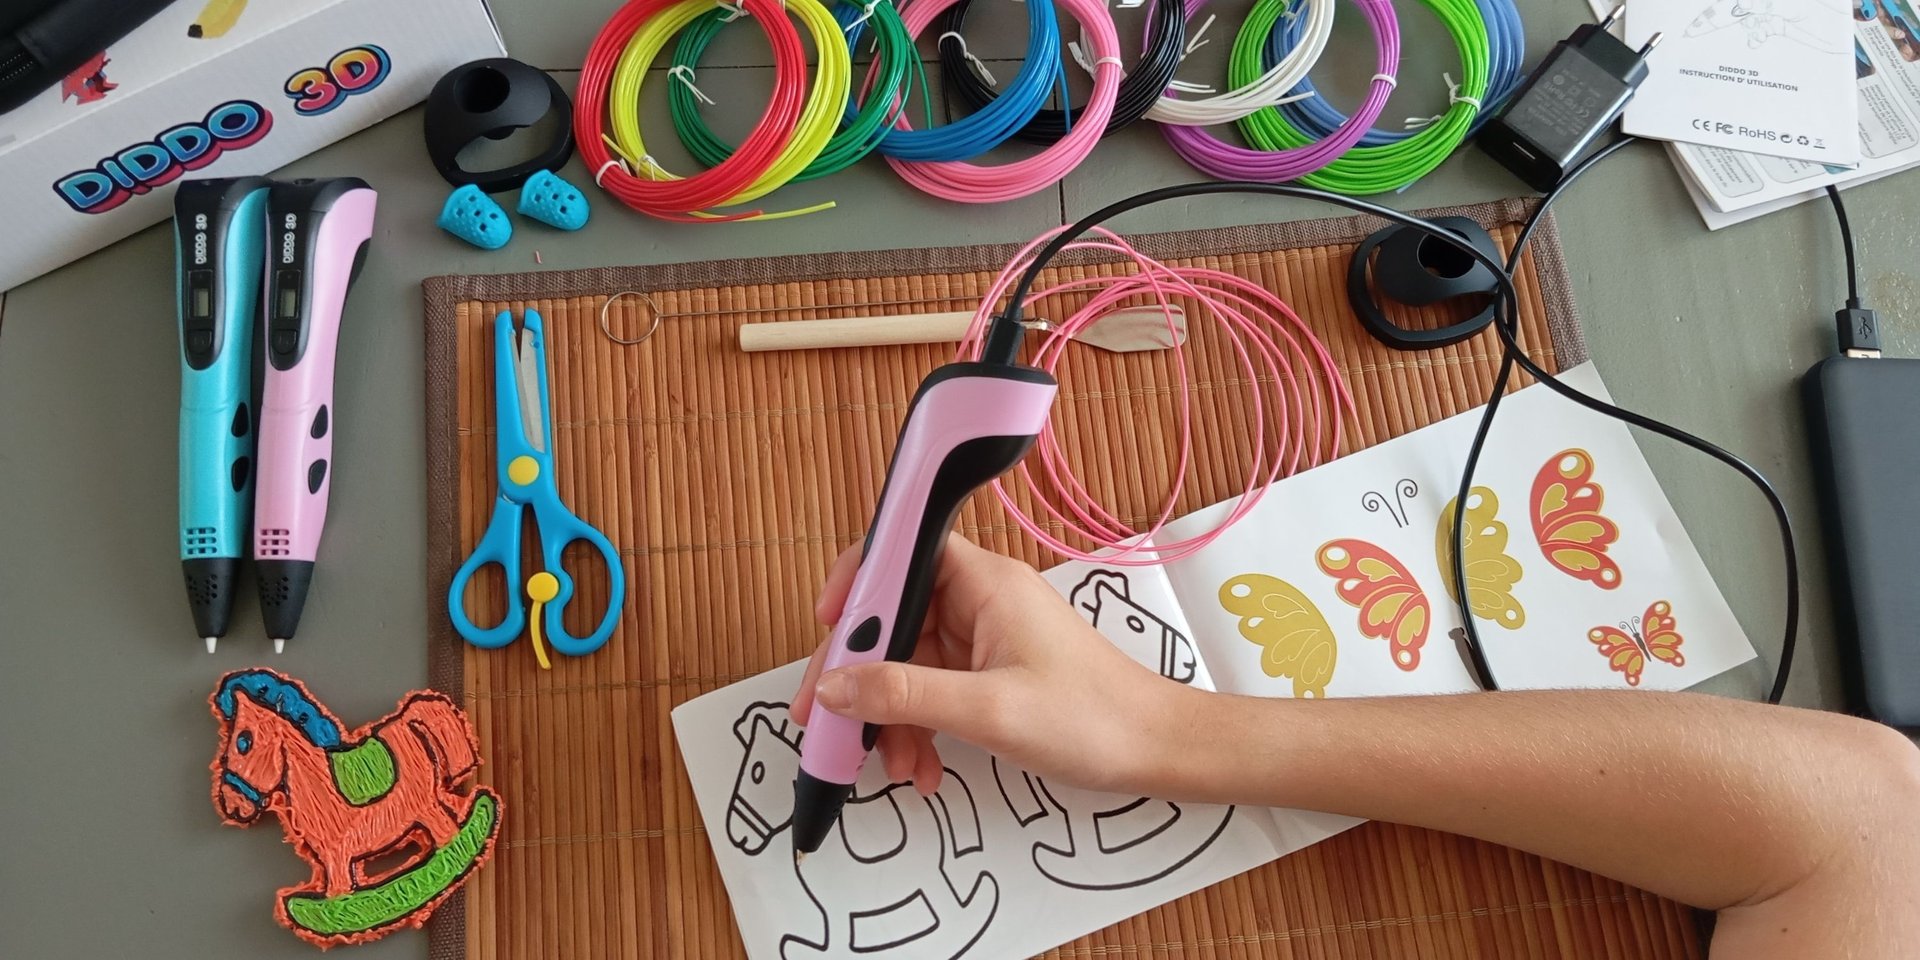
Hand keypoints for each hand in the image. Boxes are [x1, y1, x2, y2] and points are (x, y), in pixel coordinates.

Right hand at [789, 535, 1196, 796]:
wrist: (1155, 749)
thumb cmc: (1093, 717)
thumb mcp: (989, 710)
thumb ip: (906, 695)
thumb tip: (836, 687)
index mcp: (983, 582)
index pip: (900, 549)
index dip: (856, 581)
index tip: (826, 624)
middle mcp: (979, 598)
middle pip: (891, 617)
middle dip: (858, 674)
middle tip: (826, 721)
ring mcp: (983, 635)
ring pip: (906, 661)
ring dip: (889, 715)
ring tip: (894, 766)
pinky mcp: (989, 670)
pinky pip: (930, 689)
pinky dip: (917, 726)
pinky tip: (922, 766)